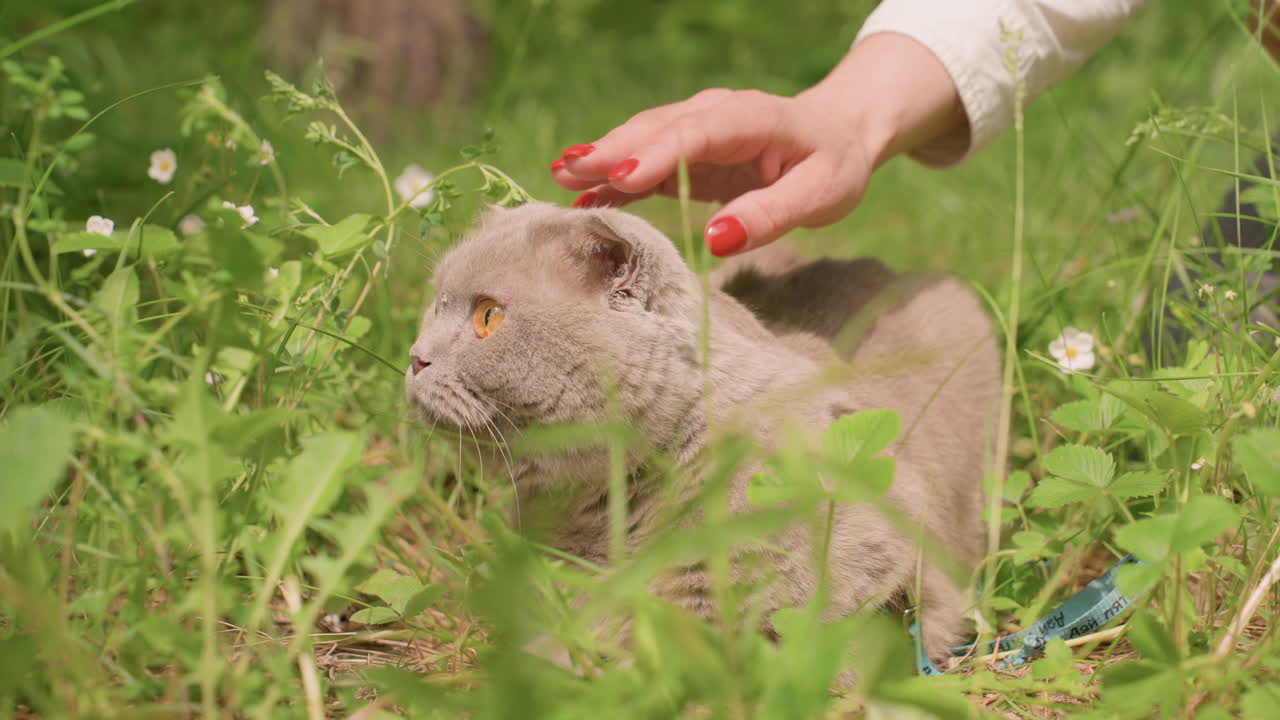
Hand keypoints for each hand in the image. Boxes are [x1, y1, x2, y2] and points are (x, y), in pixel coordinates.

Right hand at [551, 33, 966, 255]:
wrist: (839, 133)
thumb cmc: (833, 165)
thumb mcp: (820, 196)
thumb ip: (769, 215)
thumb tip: (716, 240)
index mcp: (755, 118)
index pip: (700, 131)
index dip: (659, 153)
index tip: (623, 177)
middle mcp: (718, 114)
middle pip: (659, 129)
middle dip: (614, 150)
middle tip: (568, 171)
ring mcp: (698, 128)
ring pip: (644, 138)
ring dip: (604, 157)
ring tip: (561, 176)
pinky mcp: (687, 150)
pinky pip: (645, 161)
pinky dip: (614, 177)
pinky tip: (581, 194)